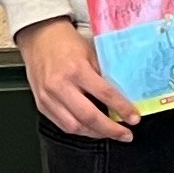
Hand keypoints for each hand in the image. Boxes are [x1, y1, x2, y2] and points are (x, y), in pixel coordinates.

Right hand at [17, 17, 138, 140]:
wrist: (39, 38)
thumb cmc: (66, 43)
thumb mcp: (91, 53)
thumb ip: (104, 75)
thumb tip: (124, 94)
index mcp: (77, 70)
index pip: (105, 94)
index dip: (122, 109)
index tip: (134, 118)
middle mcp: (60, 86)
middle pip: (89, 117)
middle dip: (110, 130)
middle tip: (126, 135)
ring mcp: (48, 97)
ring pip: (74, 126)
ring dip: (95, 134)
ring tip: (110, 133)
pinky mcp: (41, 104)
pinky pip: (61, 125)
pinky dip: (79, 130)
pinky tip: (91, 129)